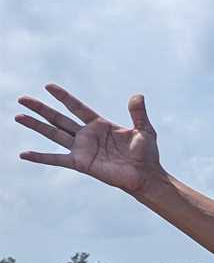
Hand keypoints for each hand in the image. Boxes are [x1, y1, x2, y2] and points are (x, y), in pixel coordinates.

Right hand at [16, 84, 162, 195]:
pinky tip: (24, 154)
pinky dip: (40, 157)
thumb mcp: (145, 130)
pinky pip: (56, 159)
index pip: (77, 107)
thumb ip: (138, 113)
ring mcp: (82, 149)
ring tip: (18, 116)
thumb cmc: (146, 154)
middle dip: (41, 108)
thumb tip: (137, 95)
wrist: (146, 176)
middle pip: (59, 118)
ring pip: (54, 134)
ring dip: (36, 126)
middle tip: (22, 99)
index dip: (63, 97)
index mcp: (100, 124)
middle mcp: (87, 135)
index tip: (48, 86)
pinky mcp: (81, 163)